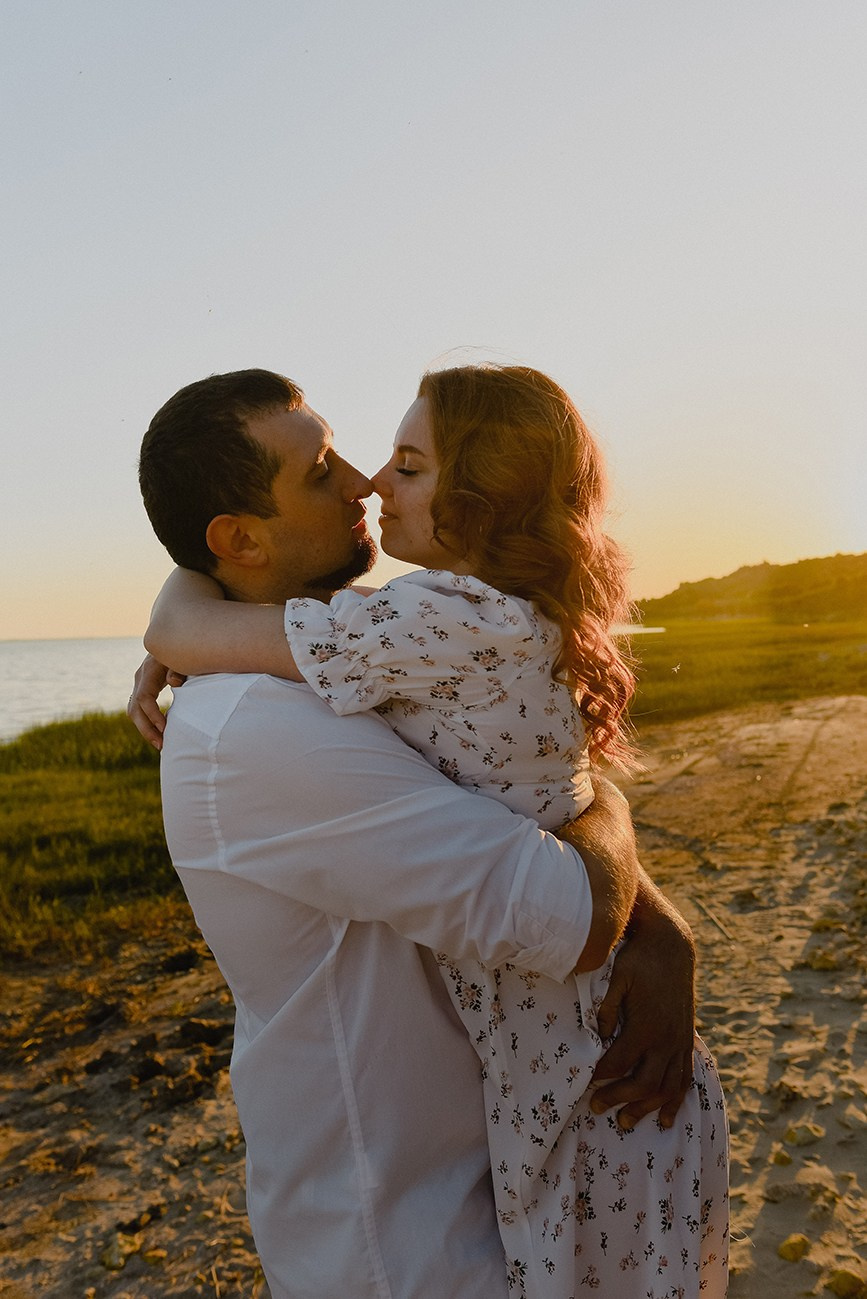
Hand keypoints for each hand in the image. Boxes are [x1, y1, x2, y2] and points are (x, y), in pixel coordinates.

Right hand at [127, 653, 183, 749]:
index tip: (165, 728)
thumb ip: (179, 668)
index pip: (144, 698)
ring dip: (145, 729)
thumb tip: (172, 682)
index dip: (153, 714)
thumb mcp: (182, 658)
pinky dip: (146, 722)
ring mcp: (139, 684)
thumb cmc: (182, 651)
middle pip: (135, 709)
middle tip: (161, 744)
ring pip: (133, 711)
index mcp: (148, 671)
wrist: (174, 642)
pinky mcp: (143, 688)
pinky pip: (139, 709)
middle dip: (146, 728)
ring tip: (160, 743)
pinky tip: (159, 733)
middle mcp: (140, 678)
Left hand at [590, 871, 695, 1129]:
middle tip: (596, 1108)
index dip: (600, 1077)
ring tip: (625, 1122)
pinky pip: (684, 1078)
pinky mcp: (686, 1039)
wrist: (671, 945)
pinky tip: (666, 1119)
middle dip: (619, 1099)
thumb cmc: (638, 960)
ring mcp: (679, 1041)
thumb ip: (607, 1008)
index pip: (619, 1063)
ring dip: (646, 1108)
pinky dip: (676, 1101)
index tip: (584, 1085)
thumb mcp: (618, 977)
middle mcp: (666, 1039)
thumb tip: (598, 1034)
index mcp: (645, 1025)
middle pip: (643, 1083)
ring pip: (665, 1087)